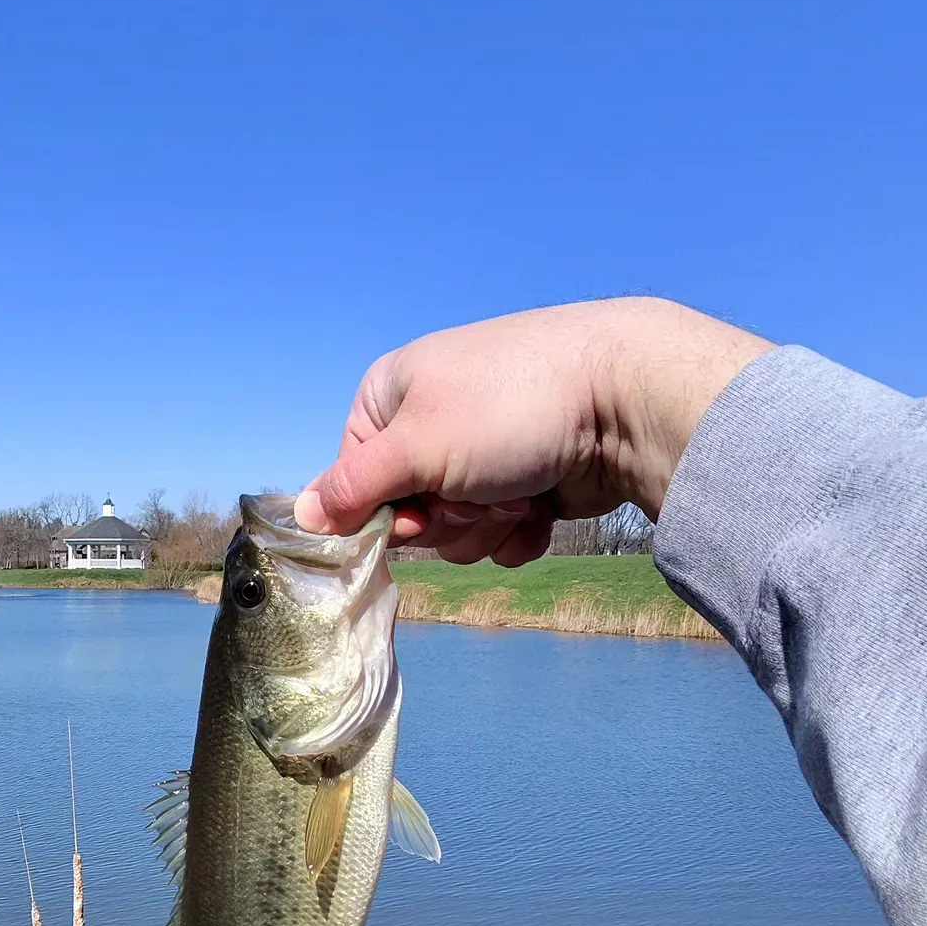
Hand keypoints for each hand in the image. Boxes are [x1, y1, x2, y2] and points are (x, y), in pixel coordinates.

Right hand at [294, 298, 770, 565]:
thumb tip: (300, 514)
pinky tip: (544, 509)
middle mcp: (434, 418)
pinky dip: (520, 530)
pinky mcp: (531, 478)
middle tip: (477, 497)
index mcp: (392, 394)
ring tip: (521, 494)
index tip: (414, 514)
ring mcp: (486, 449)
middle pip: (408, 510)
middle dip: (444, 518)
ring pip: (457, 528)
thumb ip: (353, 488)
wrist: (626, 398)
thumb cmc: (507, 409)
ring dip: (484, 526)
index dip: (381, 510)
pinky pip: (502, 531)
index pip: (354, 478)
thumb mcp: (415, 447)